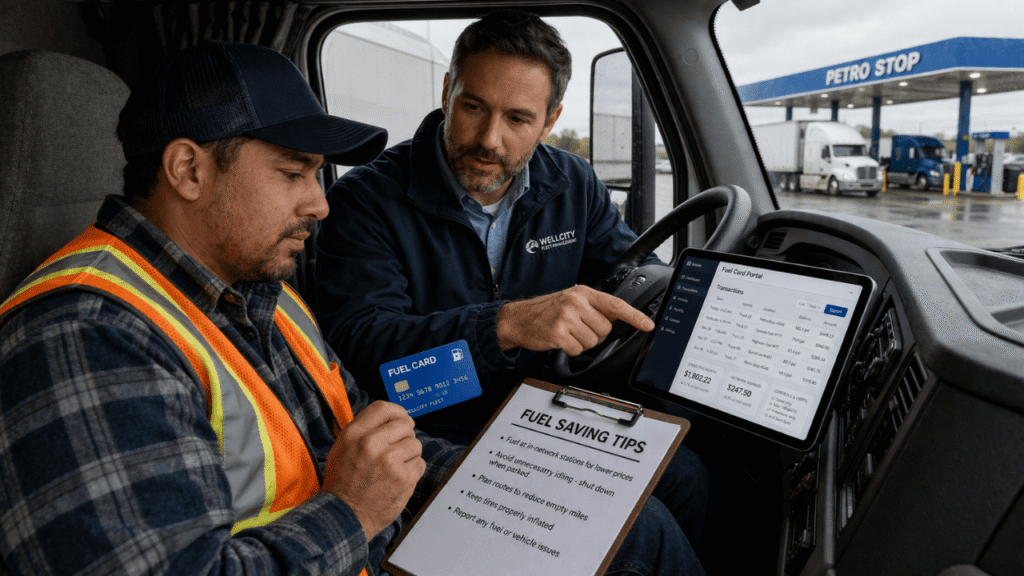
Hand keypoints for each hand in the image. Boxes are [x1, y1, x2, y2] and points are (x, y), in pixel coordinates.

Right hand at [321, 401, 425, 538]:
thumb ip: (364, 430)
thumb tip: (392, 417)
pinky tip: (399, 479)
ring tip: (396, 467)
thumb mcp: (342, 448)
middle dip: (405, 436)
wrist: (345, 516)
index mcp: (354, 434)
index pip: (383, 408)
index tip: (402, 420)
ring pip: (415, 444)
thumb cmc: (343, 482)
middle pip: (404, 425)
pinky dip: (413, 471)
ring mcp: (389, 461)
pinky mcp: (403, 478)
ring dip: (410, 455)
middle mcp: (371, 444)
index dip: (397, 412)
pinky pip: (420, 464)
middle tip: (398, 450)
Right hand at [496, 285, 654, 354]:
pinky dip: (570, 350)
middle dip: (595, 334)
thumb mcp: (571, 301)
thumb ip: (594, 307)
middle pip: (605, 329)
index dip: (634, 316)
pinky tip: (559, 340)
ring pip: (593, 341)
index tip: (648, 325)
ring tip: (567, 334)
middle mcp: (576, 302)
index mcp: (582, 293)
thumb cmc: (545, 311)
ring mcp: (567, 317)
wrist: (517, 318)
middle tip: (578, 329)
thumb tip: (619, 315)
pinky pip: (578, 350)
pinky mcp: (558, 333)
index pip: (615, 304)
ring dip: (581, 343)